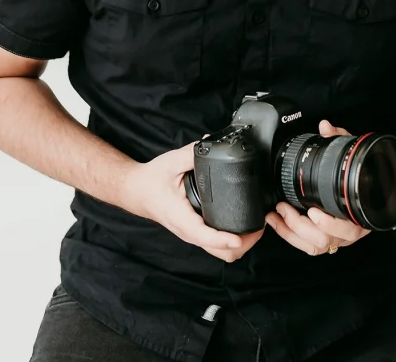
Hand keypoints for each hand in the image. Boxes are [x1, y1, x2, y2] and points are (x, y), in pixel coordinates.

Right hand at [119, 138, 263, 262]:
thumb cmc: (152, 180)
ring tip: (255, 226)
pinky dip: (232, 240)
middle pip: (220, 253)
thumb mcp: (171, 162)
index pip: (206, 236)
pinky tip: (242, 224)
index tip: (241, 237)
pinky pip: (217, 245)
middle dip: (242, 244)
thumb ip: (191, 153)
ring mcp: (193, 235)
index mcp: (182, 218)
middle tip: (259, 226)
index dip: (224, 239)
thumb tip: (209, 142)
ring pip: (220, 253)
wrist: (136, 191)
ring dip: (240, 245)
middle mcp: (189, 232)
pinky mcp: (196, 232)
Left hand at [265, 120, 370, 255]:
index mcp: (359, 214)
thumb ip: (339, 139)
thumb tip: (325, 127)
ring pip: (315, 246)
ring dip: (292, 231)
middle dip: (300, 225)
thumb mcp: (350, 155)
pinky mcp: (324, 240)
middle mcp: (349, 230)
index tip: (314, 212)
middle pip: (326, 240)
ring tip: (277, 214)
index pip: (349, 227)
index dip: (331, 224)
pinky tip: (278, 222)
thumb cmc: (358, 175)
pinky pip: (307, 246)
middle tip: (285, 207)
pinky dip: (290, 236)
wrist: (366, 189)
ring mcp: (336, 237)